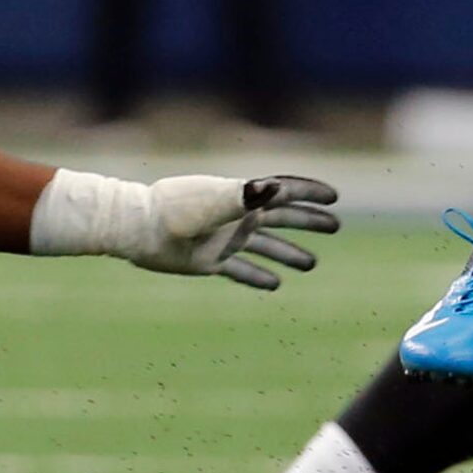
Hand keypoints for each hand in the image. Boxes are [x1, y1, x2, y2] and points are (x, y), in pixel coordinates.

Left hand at [132, 175, 340, 288]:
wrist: (138, 230)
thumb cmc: (174, 212)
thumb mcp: (211, 202)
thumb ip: (242, 196)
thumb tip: (273, 185)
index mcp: (243, 198)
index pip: (285, 193)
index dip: (310, 193)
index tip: (334, 197)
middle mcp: (238, 217)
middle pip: (282, 218)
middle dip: (309, 221)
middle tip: (335, 226)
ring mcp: (226, 239)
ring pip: (266, 246)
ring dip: (289, 253)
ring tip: (311, 264)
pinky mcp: (211, 260)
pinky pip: (241, 270)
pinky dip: (258, 276)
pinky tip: (275, 286)